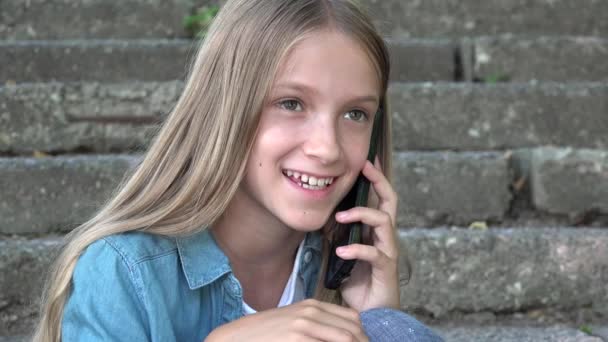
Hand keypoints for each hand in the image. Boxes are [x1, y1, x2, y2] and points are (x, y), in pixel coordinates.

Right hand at [205, 299, 368, 341]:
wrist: (239, 337)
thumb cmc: (267, 333)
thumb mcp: (294, 322)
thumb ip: (317, 325)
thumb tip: (343, 336)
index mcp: (314, 305)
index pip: (353, 318)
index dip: (364, 336)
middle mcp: (312, 312)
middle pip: (354, 330)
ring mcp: (305, 325)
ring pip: (345, 340)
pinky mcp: (297, 339)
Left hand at [334, 157, 399, 311]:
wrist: (370, 313)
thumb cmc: (359, 282)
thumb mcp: (344, 253)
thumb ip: (338, 236)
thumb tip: (322, 218)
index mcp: (377, 232)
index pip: (381, 199)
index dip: (376, 179)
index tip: (367, 161)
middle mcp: (386, 238)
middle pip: (391, 202)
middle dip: (379, 182)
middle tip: (364, 168)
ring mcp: (388, 252)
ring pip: (383, 222)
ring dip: (361, 215)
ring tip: (340, 217)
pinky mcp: (386, 269)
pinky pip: (373, 253)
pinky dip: (356, 249)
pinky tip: (340, 251)